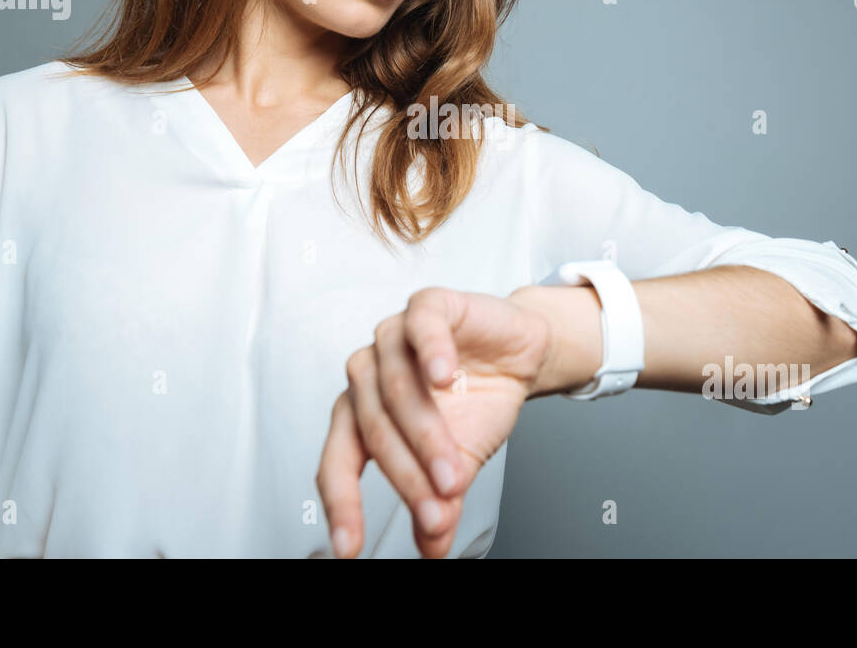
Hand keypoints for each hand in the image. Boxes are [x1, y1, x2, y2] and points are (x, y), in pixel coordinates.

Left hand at [317, 286, 552, 557]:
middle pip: (373, 429)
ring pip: (395, 387)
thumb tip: (433, 546)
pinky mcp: (428, 306)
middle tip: (439, 509)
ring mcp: (393, 337)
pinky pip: (420, 325)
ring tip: (454, 467)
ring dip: (425, 433)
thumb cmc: (476, 401)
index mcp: (361, 414)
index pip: (338, 461)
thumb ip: (439, 503)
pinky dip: (431, 351)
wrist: (518, 355)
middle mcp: (367, 374)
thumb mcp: (459, 463)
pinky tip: (444, 376)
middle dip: (408, 476)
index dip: (343, 505)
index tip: (349, 549)